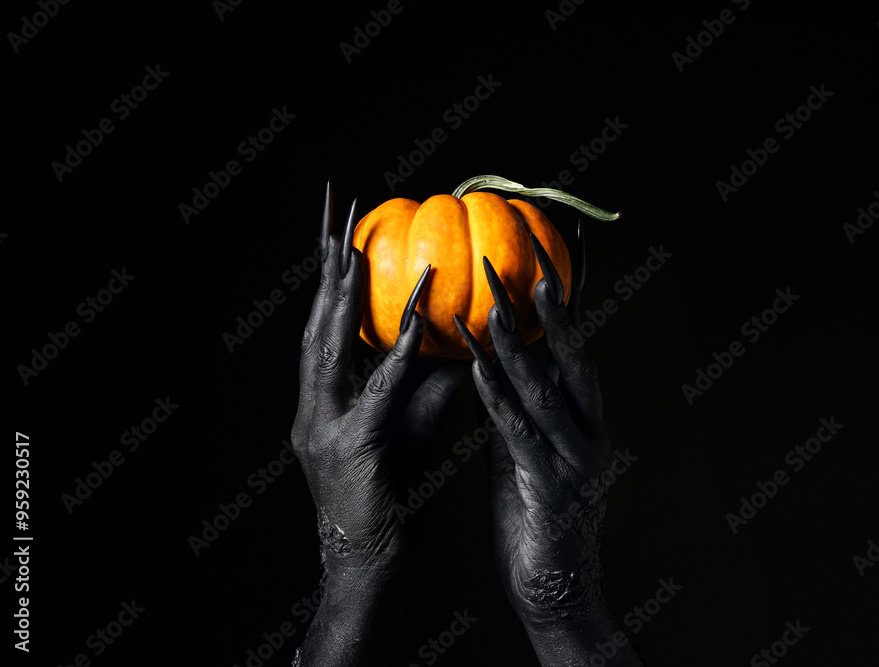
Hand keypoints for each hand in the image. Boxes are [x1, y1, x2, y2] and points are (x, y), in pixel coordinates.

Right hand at [290, 183, 464, 665]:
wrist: (367, 558)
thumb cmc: (391, 487)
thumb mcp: (406, 417)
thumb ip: (422, 371)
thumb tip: (458, 324)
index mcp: (324, 393)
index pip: (326, 320)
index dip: (330, 272)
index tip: (339, 223)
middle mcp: (312, 402)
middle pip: (316, 320)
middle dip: (324, 265)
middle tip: (337, 211)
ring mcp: (322, 425)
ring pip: (329, 346)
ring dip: (343, 293)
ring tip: (354, 244)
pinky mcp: (349, 447)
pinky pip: (376, 389)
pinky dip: (396, 350)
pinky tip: (417, 317)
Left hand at [455, 227, 641, 665]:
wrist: (556, 589)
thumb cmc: (535, 516)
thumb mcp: (525, 450)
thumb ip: (519, 407)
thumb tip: (494, 361)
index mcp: (583, 420)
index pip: (574, 352)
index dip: (565, 306)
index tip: (549, 258)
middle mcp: (588, 432)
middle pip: (572, 359)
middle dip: (552, 312)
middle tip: (528, 265)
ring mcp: (576, 460)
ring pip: (547, 391)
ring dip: (519, 346)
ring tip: (495, 305)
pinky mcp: (553, 489)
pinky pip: (520, 435)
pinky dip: (499, 398)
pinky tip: (477, 369)